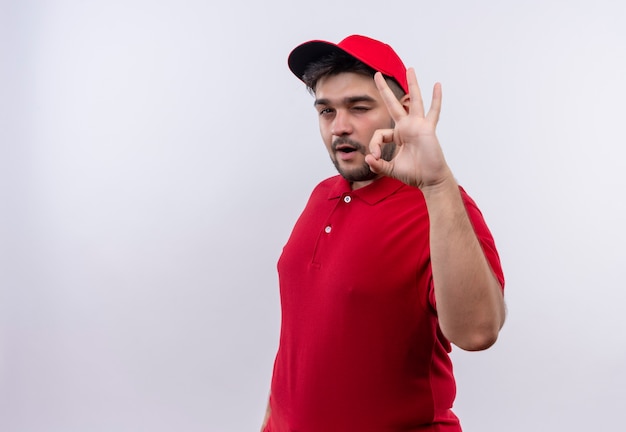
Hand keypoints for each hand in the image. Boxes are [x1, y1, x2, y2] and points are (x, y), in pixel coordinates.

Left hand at [365, 68, 453, 189]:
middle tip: (377, 75)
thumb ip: (378, 165)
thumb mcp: (390, 169)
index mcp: (397, 135)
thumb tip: (368, 159)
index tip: (375, 157)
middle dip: (384, 89)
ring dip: (412, 85)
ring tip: (410, 69)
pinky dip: (436, 99)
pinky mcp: (427, 129)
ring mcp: (418, 126)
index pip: (380, 133)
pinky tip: (437, 85)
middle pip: (393, 104)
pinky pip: (433, 112)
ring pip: (414, 101)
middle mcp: (407, 127)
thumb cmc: (414, 173)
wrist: (430, 179)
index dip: (374, 145)